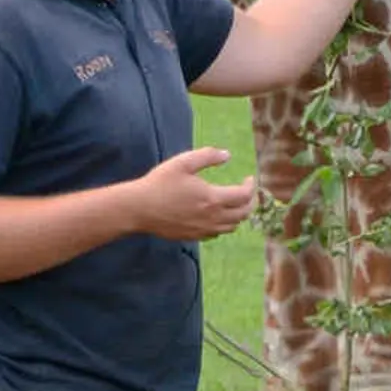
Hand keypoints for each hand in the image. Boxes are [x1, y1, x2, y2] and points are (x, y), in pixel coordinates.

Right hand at [123, 145, 254, 242]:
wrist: (140, 208)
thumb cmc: (160, 183)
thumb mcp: (184, 162)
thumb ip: (208, 156)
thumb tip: (227, 155)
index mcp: (213, 199)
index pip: (244, 196)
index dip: (251, 186)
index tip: (249, 178)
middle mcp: (212, 218)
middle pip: (243, 214)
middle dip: (250, 202)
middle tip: (247, 191)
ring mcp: (203, 230)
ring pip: (232, 227)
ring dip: (239, 215)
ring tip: (236, 203)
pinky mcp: (193, 236)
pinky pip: (217, 233)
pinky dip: (224, 225)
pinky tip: (217, 215)